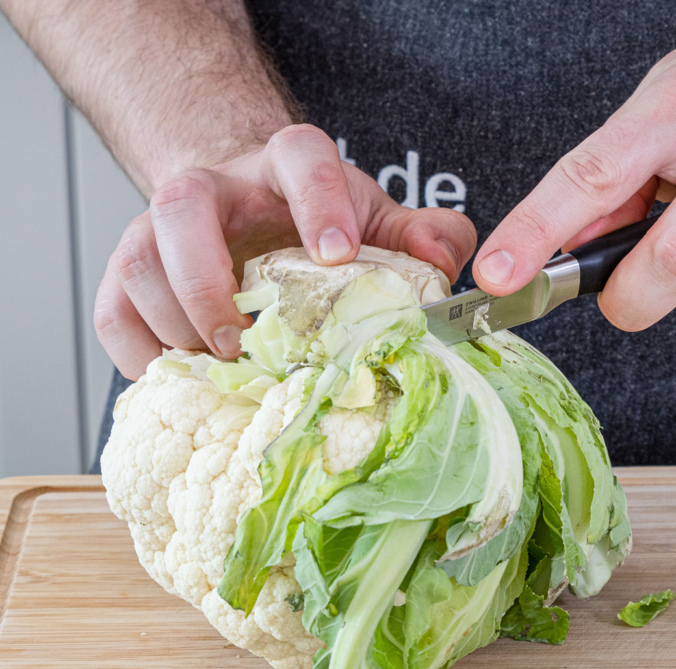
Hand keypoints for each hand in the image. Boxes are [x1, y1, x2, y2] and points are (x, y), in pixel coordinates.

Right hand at [95, 124, 476, 378]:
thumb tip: (441, 259)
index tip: (338, 254)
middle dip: (209, 278)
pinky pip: (112, 309)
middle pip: (182, 205)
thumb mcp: (379, 223)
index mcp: (285, 166)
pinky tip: (180, 381)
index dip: (318, 200)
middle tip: (243, 338)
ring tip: (219, 368)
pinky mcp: (130, 272)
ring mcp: (160, 228)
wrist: (253, 213)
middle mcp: (214, 189)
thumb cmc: (318, 224)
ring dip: (174, 322)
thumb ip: (424, 236)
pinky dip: (138, 353)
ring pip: (139, 260)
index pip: (298, 158)